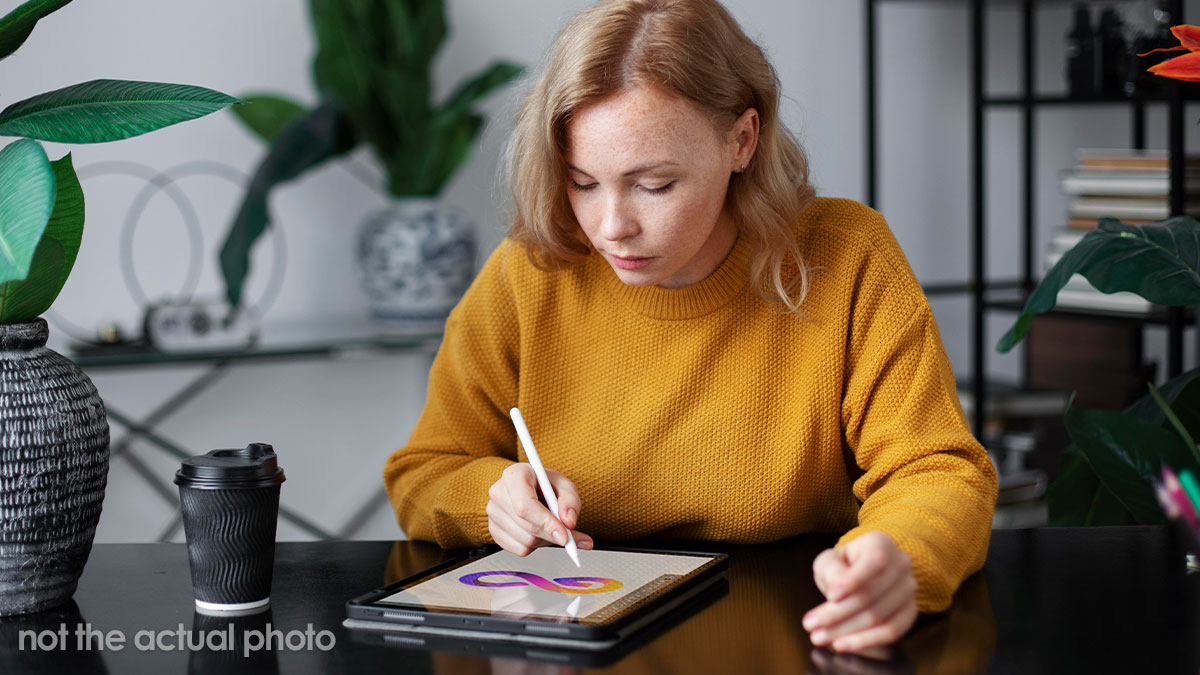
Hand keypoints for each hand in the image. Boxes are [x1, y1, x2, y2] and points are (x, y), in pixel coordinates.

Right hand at [487, 463, 593, 555]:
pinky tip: (537, 531)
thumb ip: (570, 501)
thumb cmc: (544, 485)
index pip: (525, 505)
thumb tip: (569, 522)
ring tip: (550, 526)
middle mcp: (498, 493)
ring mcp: (493, 513)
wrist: (530, 488)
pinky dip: (535, 546)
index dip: (545, 522)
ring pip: (525, 541)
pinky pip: (519, 550)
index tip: (564, 535)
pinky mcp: (493, 530)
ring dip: (545, 540)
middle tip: (568, 537)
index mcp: (514, 475)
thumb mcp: (564, 485)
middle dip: (551, 535)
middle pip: (527, 526)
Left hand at [803, 531, 917, 652]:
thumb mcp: (831, 559)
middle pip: (871, 596)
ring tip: (819, 637)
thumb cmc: (845, 564)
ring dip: (846, 631)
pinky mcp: (910, 612)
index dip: (852, 581)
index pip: (873, 562)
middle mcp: (901, 565)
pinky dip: (866, 641)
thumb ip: (832, 569)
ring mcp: (909, 590)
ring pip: (878, 617)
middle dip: (837, 614)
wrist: (866, 570)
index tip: (830, 597)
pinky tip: (843, 644)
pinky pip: (891, 632)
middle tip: (810, 625)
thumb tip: (836, 588)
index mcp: (882, 544)